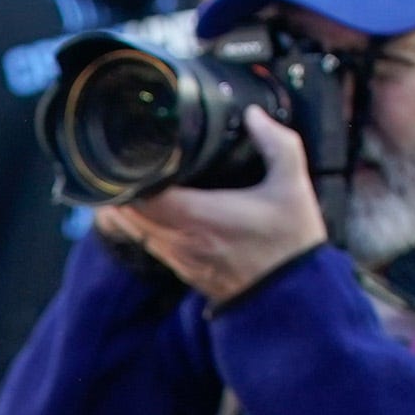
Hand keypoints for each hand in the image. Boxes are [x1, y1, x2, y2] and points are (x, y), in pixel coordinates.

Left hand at [98, 110, 330, 303]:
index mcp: (198, 216)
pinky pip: (146, 243)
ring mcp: (178, 258)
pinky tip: (152, 206)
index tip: (133, 150)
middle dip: (121, 185)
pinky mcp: (181, 270)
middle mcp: (179, 240)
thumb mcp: (293, 187)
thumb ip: (276, 144)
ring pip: (132, 229)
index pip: (140, 194)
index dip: (128, 173)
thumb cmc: (291, 244)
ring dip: (127, 206)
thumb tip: (253, 115)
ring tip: (133, 176)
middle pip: (126, 212)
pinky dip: (140, 224)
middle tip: (126, 157)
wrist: (293, 299)